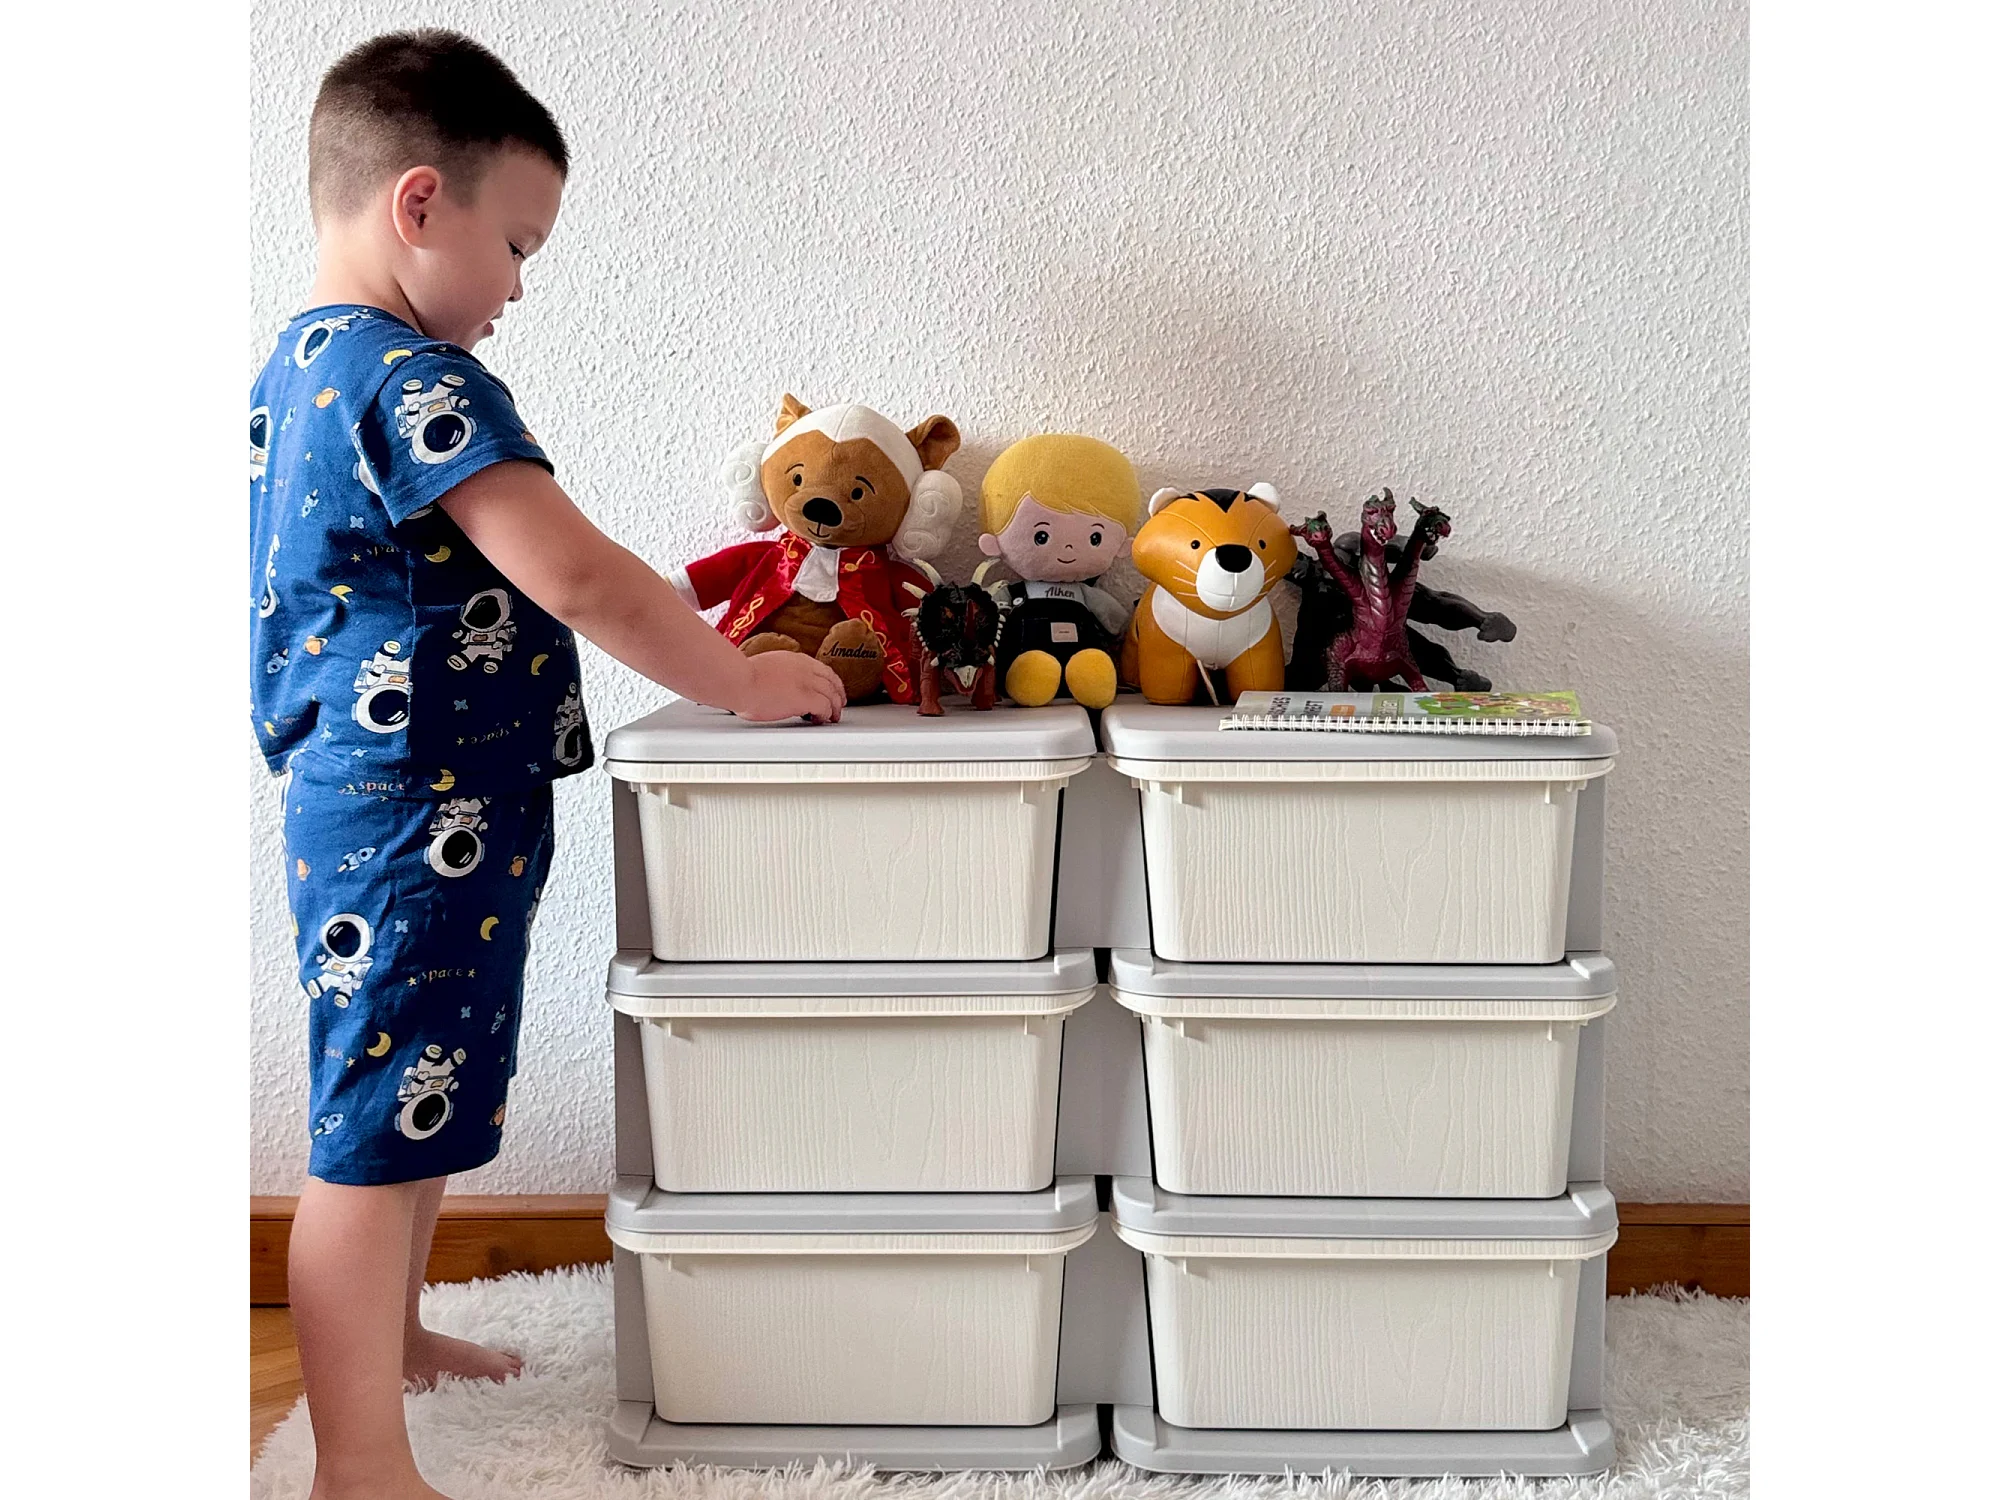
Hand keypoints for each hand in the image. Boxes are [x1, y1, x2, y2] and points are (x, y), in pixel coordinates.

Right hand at [720, 649, 846, 723]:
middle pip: (832, 681)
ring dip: (834, 708)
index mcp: (795, 659)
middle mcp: (805, 668)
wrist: (738, 680)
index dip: (831, 682)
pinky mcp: (805, 698)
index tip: (832, 690)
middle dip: (838, 695)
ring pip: (832, 695)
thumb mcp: (766, 667)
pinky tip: (820, 720)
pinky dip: (825, 715)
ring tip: (833, 717)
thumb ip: (778, 673)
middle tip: (838, 706)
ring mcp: (806, 682)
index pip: (823, 670)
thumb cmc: (741, 677)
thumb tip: (776, 684)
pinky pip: (825, 707)